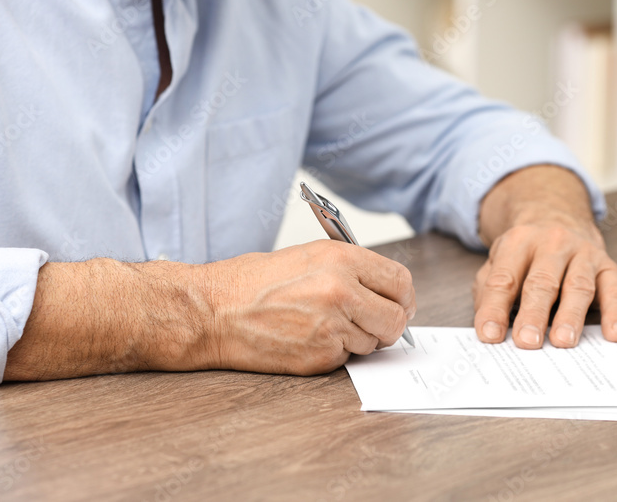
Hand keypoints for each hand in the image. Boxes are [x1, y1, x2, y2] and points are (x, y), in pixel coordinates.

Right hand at [203, 240, 415, 374]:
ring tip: (322, 325)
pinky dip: (333, 353)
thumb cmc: (252, 282)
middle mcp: (342, 291)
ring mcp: (332, 326)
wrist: (214, 311)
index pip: (400, 281)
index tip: (399, 304)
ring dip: (357, 339)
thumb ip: (351, 271)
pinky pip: (346, 358)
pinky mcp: (320, 356)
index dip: (403, 297)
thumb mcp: (309, 257)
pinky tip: (307, 338)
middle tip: (373, 324)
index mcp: (342, 259)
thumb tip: (384, 291)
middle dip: (388, 325)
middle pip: (395, 318)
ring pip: (373, 342)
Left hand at [473, 165, 616, 348]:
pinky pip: (614, 290)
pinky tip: (614, 335)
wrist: (558, 217)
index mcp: (518, 242)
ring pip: (578, 286)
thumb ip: (489, 292)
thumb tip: (488, 328)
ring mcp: (583, 253)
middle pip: (541, 281)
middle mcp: (552, 243)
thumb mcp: (498, 262)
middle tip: (527, 341)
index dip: (495, 308)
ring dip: (571, 316)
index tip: (490, 335)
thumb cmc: (526, 254)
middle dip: (533, 313)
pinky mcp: (607, 266)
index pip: (504, 279)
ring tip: (563, 341)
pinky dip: (615, 314)